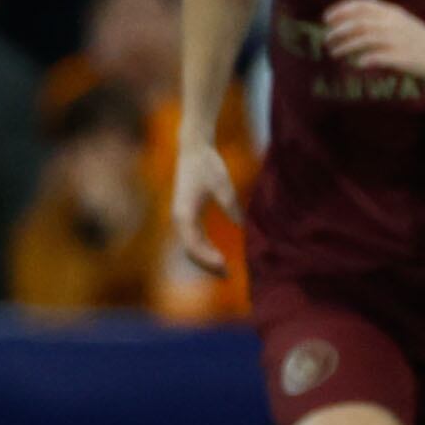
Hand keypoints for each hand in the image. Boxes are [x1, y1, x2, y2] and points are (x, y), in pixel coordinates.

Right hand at [166, 137, 237, 274]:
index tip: (226, 265)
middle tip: (228, 275)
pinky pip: (193, 238)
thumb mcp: (224, 187)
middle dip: (207, 265)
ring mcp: (181, 217)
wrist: (193, 149)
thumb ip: (233, 208)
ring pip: (190, 247)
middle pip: (190, 251)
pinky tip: (218, 254)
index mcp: (184, 214)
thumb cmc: (208, 165)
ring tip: (224, 269)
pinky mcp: (186, 214)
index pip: (193, 245)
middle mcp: (179, 219)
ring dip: (205, 259)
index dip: (208, 259)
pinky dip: (204, 249)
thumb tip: (246, 230)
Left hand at [324, 0, 424, 80]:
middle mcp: (394, 23)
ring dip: (346, 46)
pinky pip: (377, 57)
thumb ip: (378, 19)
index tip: (327, 18)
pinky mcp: (403, 56)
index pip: (362, 4)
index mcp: (393, 12)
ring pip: (365, 39)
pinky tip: (357, 64)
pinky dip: (363, 60)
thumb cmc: (418, 39)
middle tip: (327, 39)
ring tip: (334, 53)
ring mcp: (399, 39)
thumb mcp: (399, 21)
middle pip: (359, 22)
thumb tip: (346, 24)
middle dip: (338, 30)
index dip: (341, 9)